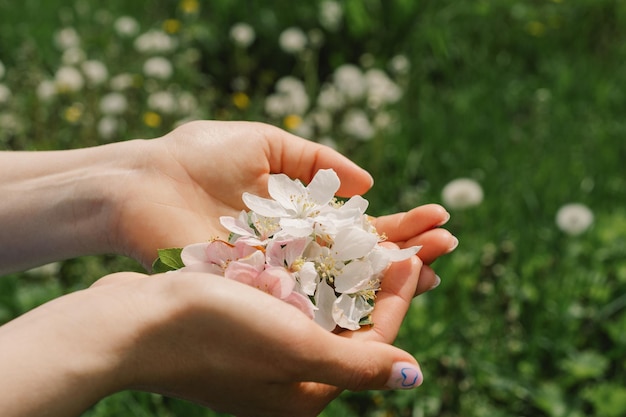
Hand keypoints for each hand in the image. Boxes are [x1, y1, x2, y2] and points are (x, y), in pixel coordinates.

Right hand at [0, 247, 425, 416]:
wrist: (132, 322)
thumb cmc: (213, 333)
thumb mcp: (295, 350)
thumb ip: (356, 364)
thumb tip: (412, 376)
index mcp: (306, 393)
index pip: (374, 342)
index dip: (397, 298)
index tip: (411, 255)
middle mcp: (289, 379)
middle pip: (352, 325)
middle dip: (379, 284)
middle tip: (404, 244)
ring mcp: (264, 356)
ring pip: (324, 308)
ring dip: (349, 275)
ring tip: (370, 239)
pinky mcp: (243, 332)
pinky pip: (292, 300)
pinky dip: (311, 275)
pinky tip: (320, 247)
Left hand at [107, 120, 455, 274]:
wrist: (140, 185)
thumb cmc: (195, 157)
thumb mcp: (265, 143)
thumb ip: (315, 159)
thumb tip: (369, 183)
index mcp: (298, 215)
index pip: (360, 225)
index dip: (397, 224)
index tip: (437, 219)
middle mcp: (295, 250)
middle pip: (359, 258)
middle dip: (405, 253)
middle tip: (449, 249)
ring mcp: (279, 273)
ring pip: (343, 283)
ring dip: (386, 279)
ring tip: (431, 272)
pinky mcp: (258, 290)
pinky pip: (308, 300)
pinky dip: (347, 299)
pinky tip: (385, 294)